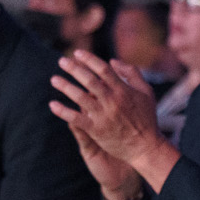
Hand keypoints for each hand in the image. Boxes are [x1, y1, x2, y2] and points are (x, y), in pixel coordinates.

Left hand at [50, 50, 174, 190]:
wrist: (145, 146)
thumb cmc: (146, 117)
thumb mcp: (146, 91)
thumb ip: (131, 73)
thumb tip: (113, 61)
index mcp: (123, 90)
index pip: (103, 70)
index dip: (89, 59)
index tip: (77, 53)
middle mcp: (112, 101)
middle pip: (89, 80)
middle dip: (74, 69)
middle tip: (62, 61)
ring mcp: (103, 116)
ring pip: (80, 97)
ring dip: (65, 87)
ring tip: (54, 79)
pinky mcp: (96, 130)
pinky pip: (76, 119)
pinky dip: (63, 111)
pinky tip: (53, 105)